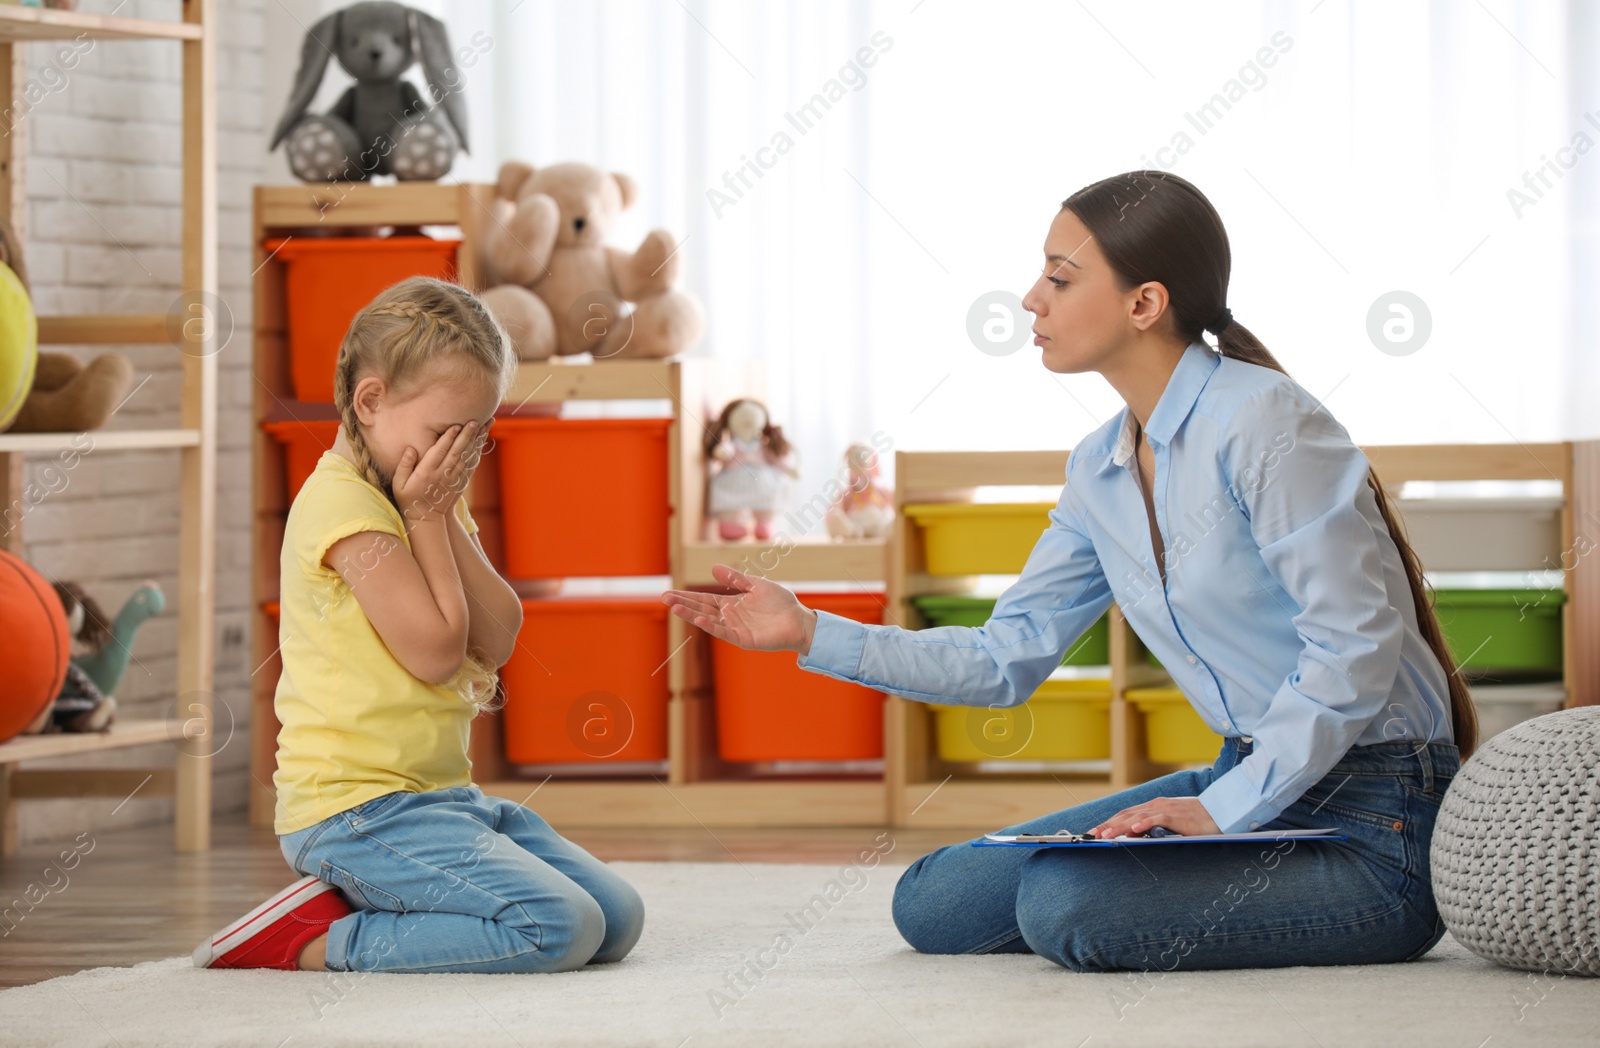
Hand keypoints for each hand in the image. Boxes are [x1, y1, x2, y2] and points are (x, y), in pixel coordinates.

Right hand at [393, 420, 480, 521]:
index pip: (439, 452)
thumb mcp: (398, 484)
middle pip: (457, 452)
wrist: (427, 518)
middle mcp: (443, 474)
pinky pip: (471, 464)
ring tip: (485, 425)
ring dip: (476, 440)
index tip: (455, 425)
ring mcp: (454, 478)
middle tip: (475, 421)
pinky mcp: (461, 482)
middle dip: (466, 435)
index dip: (448, 438)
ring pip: (467, 456)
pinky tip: (482, 440)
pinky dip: (478, 452)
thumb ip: (404, 465)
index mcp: (426, 473)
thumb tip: (410, 448)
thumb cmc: (409, 499)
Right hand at [660, 564, 815, 652]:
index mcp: (731, 604)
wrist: (799, 619)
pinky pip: (725, 632)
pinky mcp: (744, 639)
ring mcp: (736, 629)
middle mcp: (730, 617)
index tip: (669, 593)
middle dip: (683, 604)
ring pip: (709, 621)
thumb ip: (735, 578)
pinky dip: (711, 626)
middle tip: (663, 598)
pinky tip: (699, 619)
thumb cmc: (780, 603)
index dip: (687, 597)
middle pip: (702, 609)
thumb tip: (713, 568)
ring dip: (692, 614)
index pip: (704, 600)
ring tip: (675, 607)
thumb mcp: (755, 585)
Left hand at [1089, 797, 1220, 838]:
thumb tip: (1131, 835)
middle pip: (1126, 814)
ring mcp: (1167, 809)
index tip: (1094, 832)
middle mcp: (1156, 805)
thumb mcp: (1169, 824)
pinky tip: (1134, 830)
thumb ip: (1151, 828)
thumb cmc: (1195, 820)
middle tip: (1091, 835)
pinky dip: (1145, 824)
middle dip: (1108, 825)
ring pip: (1138, 817)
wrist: (1221, 812)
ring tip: (1106, 835)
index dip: (1108, 822)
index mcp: (1153, 807)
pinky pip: (1158, 819)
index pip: (1125, 814)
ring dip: (1120, 826)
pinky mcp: (1178, 816)